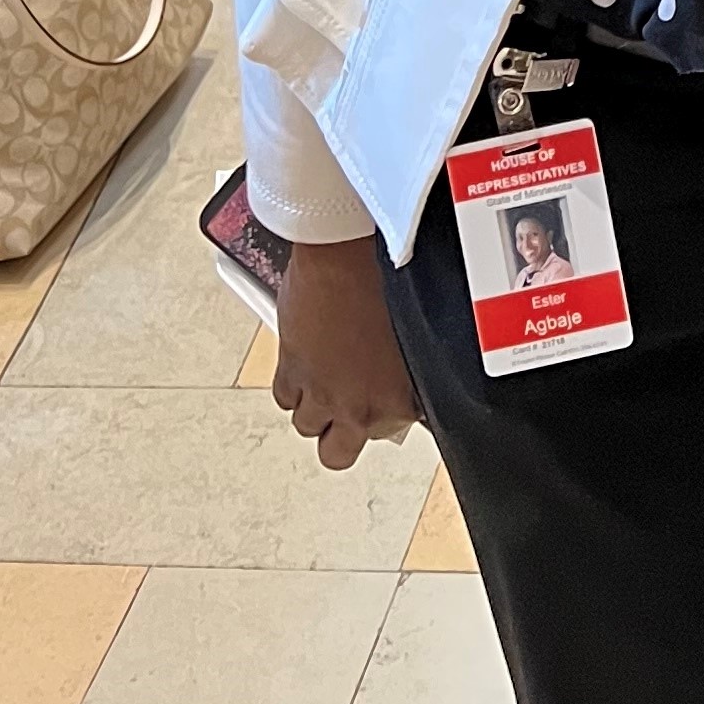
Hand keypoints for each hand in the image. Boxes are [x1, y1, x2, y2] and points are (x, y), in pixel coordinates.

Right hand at [272, 232, 419, 470]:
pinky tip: (306, 362)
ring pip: (306, 425)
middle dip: (342, 434)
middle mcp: (357, 406)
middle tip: (348, 404)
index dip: (382, 413)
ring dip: (315, 407)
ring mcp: (321, 391)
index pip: (388, 434)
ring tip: (327, 375)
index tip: (381, 396)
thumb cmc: (393, 280)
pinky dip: (293, 385)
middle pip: (338, 453)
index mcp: (398, 401)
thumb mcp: (419, 328)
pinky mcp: (291, 369)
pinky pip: (284, 396)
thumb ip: (414, 366)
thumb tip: (410, 380)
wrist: (350, 250)